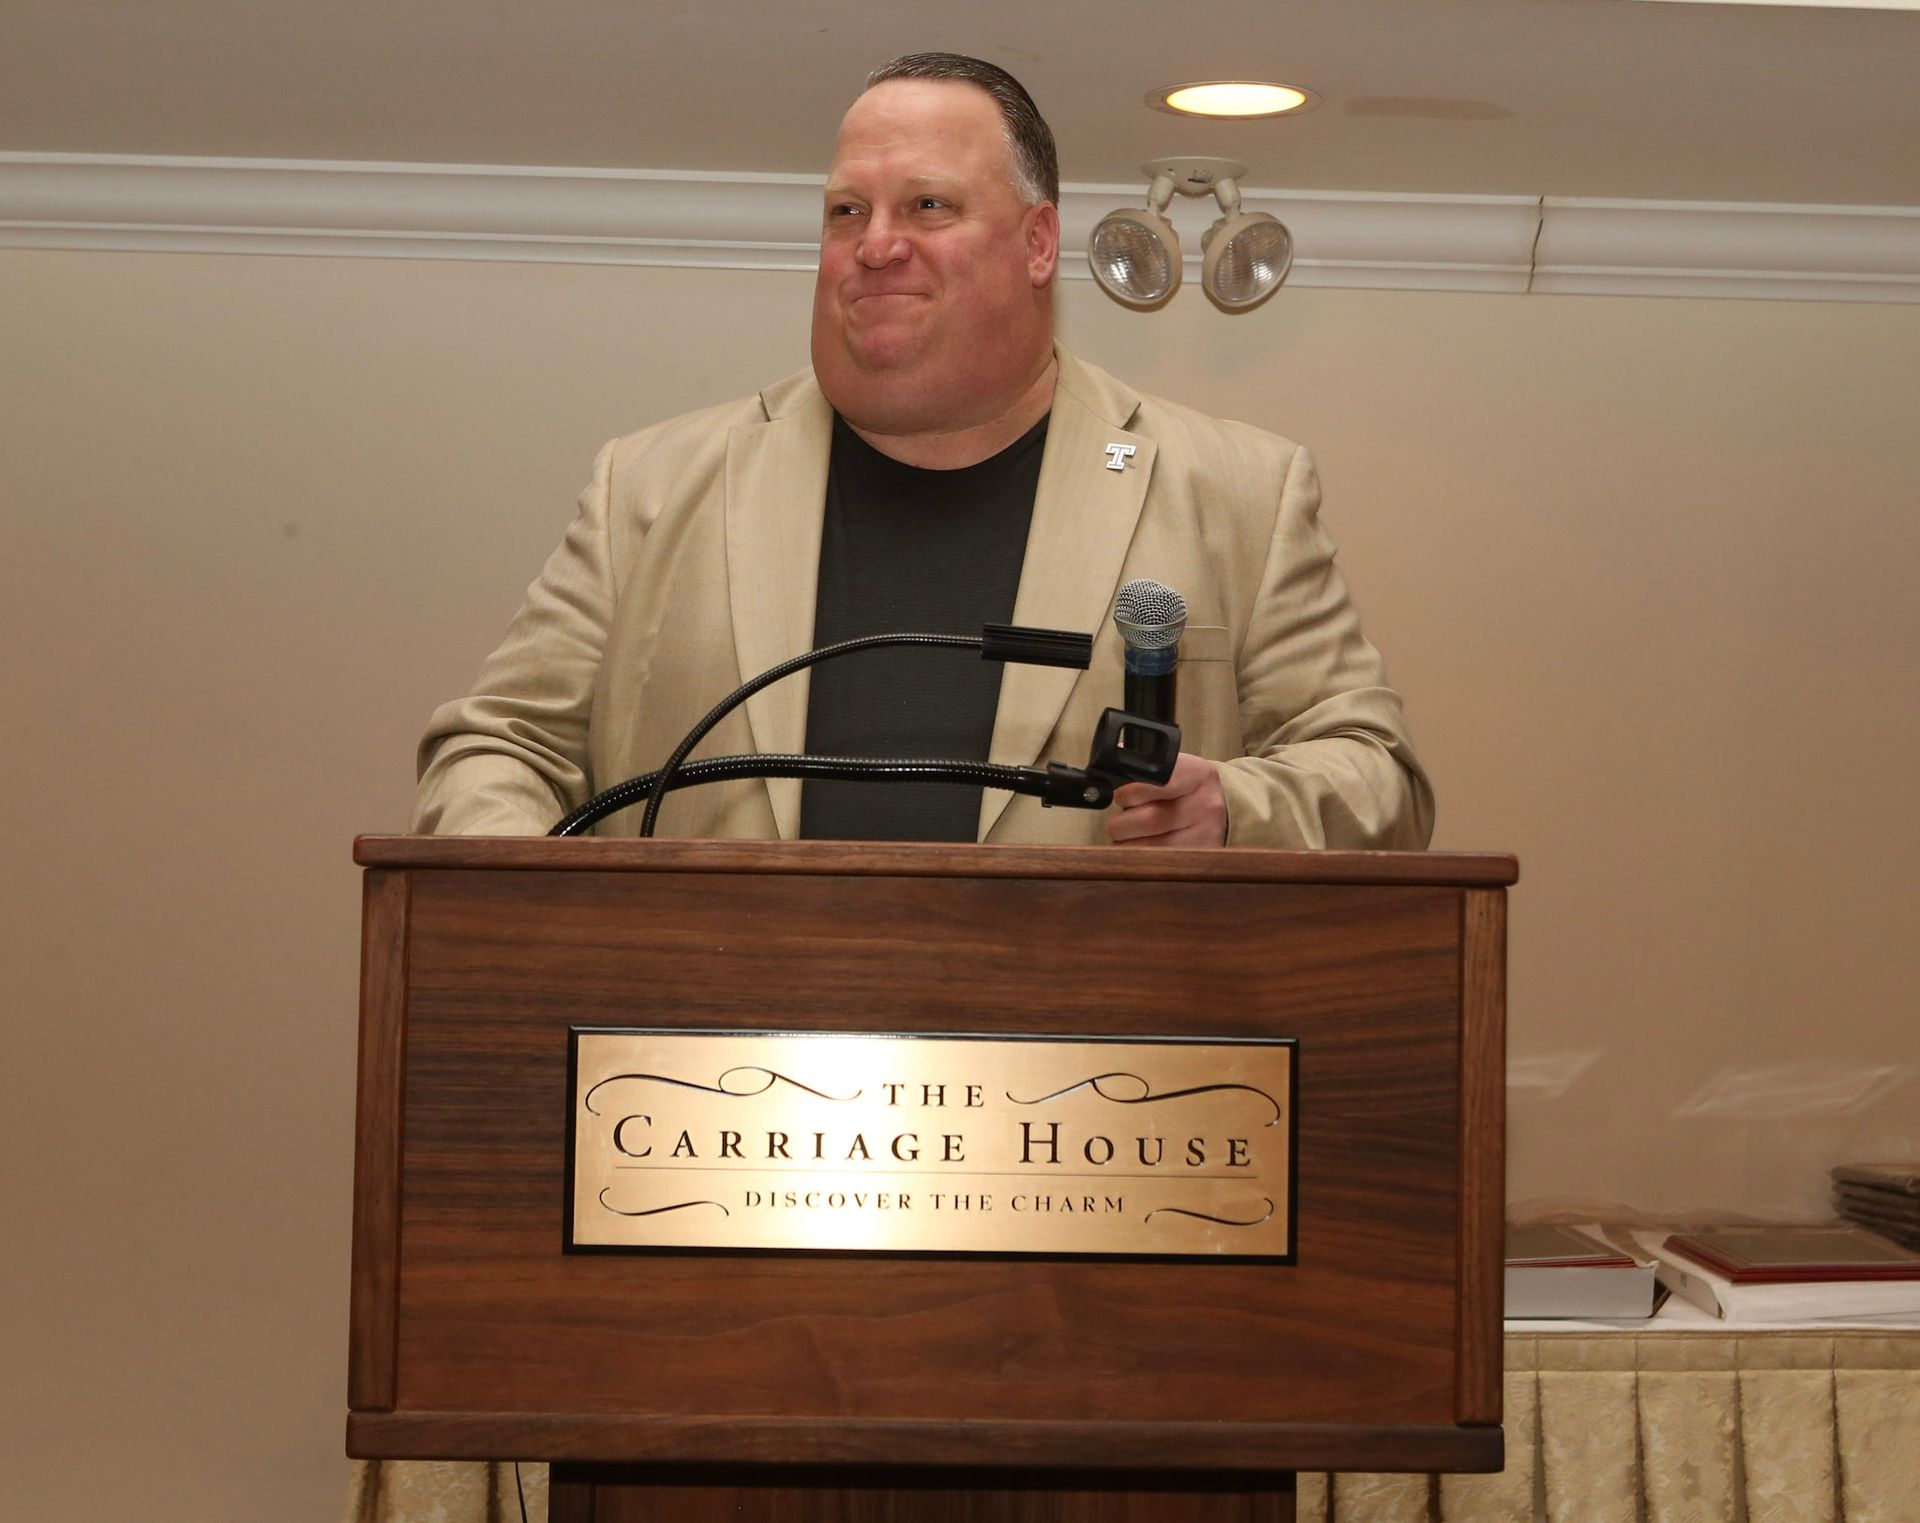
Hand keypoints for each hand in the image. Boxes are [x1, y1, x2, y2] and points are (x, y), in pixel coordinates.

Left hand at [1106, 752, 1227, 846]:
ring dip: (1127, 844)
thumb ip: (1142, 770)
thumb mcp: (1172, 770)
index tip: (1121, 797)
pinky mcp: (1199, 857)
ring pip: (1150, 846)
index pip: (1156, 783)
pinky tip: (1138, 849)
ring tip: (1127, 837)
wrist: (1220, 810)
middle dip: (1122, 824)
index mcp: (1197, 774)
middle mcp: (1206, 804)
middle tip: (1118, 823)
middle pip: (1149, 819)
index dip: (1129, 793)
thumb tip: (1110, 765)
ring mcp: (1206, 833)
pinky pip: (1158, 863)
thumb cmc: (1185, 789)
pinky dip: (1139, 858)